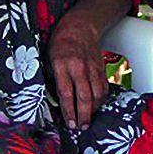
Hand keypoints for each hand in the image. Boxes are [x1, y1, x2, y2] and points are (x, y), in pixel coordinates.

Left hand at [45, 11, 111, 129]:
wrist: (80, 25)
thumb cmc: (60, 42)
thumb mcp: (49, 57)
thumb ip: (53, 77)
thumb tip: (54, 99)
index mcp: (62, 65)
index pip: (66, 93)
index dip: (68, 110)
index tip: (69, 123)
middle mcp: (78, 67)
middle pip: (84, 96)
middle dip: (83, 115)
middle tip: (81, 127)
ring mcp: (92, 68)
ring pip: (96, 94)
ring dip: (93, 110)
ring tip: (87, 120)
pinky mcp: (101, 68)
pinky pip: (103, 87)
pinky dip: (101, 100)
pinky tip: (95, 106)